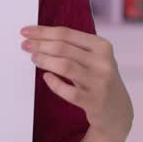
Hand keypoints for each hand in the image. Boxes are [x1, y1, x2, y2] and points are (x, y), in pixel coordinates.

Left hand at [21, 26, 132, 141]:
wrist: (117, 110)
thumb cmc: (99, 78)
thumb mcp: (94, 58)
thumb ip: (74, 47)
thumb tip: (40, 37)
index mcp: (102, 46)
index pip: (66, 33)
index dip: (43, 32)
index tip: (26, 31)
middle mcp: (103, 62)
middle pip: (63, 48)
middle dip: (40, 45)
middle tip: (25, 45)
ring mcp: (99, 82)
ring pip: (64, 66)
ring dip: (44, 61)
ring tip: (34, 59)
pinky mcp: (94, 101)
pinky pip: (68, 91)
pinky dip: (54, 83)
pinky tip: (46, 77)